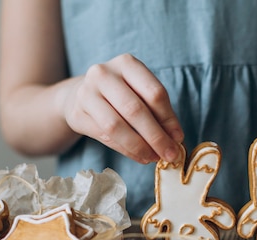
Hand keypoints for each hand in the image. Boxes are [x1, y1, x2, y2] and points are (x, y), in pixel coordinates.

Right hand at [63, 53, 183, 163]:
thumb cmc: (120, 95)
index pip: (154, 92)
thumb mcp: (140, 93)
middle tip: (170, 154)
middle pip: (135, 110)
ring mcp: (87, 93)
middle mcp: (104, 74)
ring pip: (117, 126)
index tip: (178, 138)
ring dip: (140, 147)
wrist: (80, 95)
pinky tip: (140, 156)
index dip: (169, 119)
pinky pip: (105, 137)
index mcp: (127, 63)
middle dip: (156, 137)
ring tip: (154, 158)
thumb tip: (175, 140)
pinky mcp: (77, 114)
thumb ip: (158, 112)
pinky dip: (126, 150)